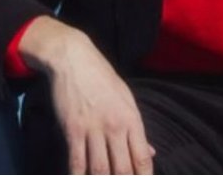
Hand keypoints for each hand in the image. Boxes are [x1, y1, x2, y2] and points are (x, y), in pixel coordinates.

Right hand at [20, 19, 153, 174]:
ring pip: (100, 171)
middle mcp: (114, 126)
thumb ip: (137, 128)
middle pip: (123, 170)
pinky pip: (76, 163)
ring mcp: (92, 129)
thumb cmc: (102, 77)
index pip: (142, 159)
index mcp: (131, 118)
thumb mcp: (125, 97)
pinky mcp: (72, 129)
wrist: (73, 58)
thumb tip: (150, 153)